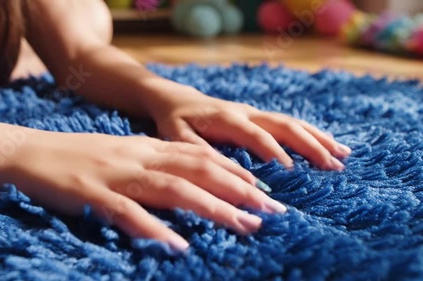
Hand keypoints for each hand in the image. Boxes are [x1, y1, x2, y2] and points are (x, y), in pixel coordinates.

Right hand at [0, 129, 285, 250]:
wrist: (27, 151)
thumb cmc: (77, 157)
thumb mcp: (122, 153)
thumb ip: (154, 163)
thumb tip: (189, 180)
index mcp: (146, 147)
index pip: (200, 155)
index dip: (235, 171)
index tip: (264, 189)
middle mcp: (137, 157)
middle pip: (197, 169)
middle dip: (238, 189)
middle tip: (272, 209)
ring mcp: (115, 176)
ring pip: (172, 188)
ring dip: (211, 207)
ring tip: (244, 225)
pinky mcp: (91, 196)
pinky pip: (128, 214)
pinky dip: (155, 229)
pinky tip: (177, 245)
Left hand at [150, 86, 350, 170]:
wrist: (176, 99)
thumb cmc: (174, 120)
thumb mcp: (176, 136)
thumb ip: (200, 152)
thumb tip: (230, 173)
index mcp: (227, 118)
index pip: (256, 135)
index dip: (274, 151)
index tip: (292, 171)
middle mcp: (246, 113)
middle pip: (284, 126)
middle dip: (310, 145)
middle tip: (333, 166)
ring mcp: (255, 113)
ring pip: (292, 123)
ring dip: (318, 139)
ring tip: (343, 155)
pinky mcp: (258, 117)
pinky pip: (289, 124)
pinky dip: (311, 134)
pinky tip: (329, 145)